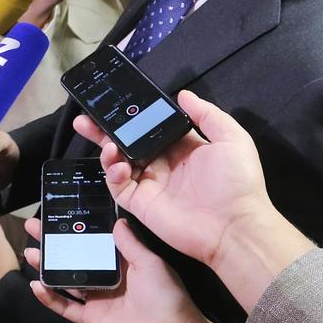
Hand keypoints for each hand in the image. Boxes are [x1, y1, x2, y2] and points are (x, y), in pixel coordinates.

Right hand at [27, 217, 244, 322]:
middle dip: (55, 243)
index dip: (78, 228)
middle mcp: (108, 277)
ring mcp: (98, 299)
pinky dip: (50, 298)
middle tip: (33, 228)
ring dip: (48, 266)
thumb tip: (117, 221)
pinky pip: (66, 307)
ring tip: (29, 252)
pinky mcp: (92, 319)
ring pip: (66, 279)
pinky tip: (36, 285)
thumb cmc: (167, 298)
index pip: (95, 240)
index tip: (60, 213)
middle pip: (75, 257)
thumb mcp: (151, 264)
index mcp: (124, 262)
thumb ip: (131, 244)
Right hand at [74, 89, 272, 268]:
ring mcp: (150, 184)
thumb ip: (206, 114)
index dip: (134, 116)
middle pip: (128, 143)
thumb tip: (183, 94)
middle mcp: (163, 164)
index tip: (117, 103)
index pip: (151, 127)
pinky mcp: (141, 204)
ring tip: (108, 145)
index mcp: (182, 147)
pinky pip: (118, 186)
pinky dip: (112, 173)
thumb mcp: (231, 138)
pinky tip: (117, 165)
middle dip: (105, 130)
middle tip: (85, 119)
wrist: (235, 227)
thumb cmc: (238, 182)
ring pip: (118, 163)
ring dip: (107, 150)